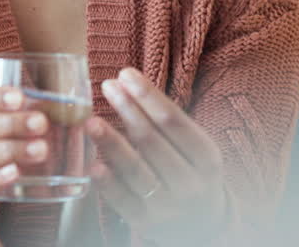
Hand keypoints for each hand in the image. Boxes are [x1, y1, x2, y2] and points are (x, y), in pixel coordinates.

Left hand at [88, 68, 226, 242]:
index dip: (147, 95)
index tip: (125, 74)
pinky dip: (108, 183)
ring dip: (111, 144)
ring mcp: (169, 206)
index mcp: (206, 158)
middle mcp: (191, 183)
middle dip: (127, 109)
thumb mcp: (195, 149)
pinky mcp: (147, 224)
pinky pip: (124, 201)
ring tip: (91, 121)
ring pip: (136, 170)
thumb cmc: (191, 172)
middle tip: (107, 86)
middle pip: (152, 141)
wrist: (204, 225)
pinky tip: (94, 165)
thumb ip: (167, 123)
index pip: (174, 121)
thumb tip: (126, 83)